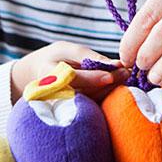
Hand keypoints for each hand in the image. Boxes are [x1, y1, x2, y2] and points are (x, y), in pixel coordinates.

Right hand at [10, 41, 128, 102]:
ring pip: (92, 100)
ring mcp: (64, 106)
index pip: (74, 79)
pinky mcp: (73, 111)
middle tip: (127, 72)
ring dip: (111, 89)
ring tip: (125, 75)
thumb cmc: (53, 59)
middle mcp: (55, 96)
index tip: (113, 73)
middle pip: (86, 92)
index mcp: (50, 77)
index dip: (94, 77)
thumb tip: (115, 64)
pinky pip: (92, 105)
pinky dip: (106, 95)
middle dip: (109, 83)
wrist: (34, 76)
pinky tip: (117, 84)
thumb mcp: (66, 50)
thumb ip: (88, 56)